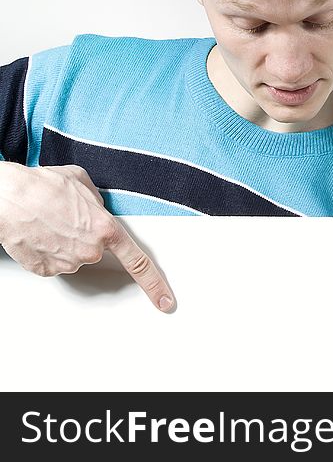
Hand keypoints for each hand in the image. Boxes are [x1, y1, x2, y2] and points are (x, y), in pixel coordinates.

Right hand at [0, 162, 174, 311]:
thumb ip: (99, 203)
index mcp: (105, 229)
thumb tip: (99, 210)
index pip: (138, 262)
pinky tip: (41, 234)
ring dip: (66, 242)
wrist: (7, 196)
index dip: (154, 284)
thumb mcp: (83, 184)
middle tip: (68, 219)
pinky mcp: (46, 270)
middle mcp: (89, 250)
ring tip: (50, 222)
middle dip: (87, 237)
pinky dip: (49, 251)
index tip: (165, 301)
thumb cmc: (41, 186)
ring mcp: (67, 263)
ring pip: (75, 257)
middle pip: (98, 252)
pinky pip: (56, 263)